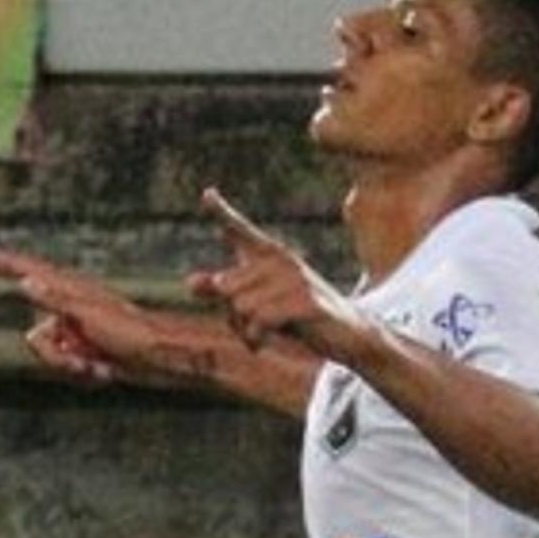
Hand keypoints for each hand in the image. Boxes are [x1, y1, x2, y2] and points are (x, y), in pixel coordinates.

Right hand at [0, 243, 176, 383]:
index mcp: (72, 291)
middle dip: (53, 355)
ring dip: (71, 366)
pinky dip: (83, 372)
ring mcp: (79, 330)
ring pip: (51, 354)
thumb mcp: (89, 315)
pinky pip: (68, 365)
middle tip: (80, 361)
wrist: (162, 356)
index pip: (31, 273)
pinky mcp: (88, 348)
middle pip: (37, 334)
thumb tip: (25, 284)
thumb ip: (56, 300)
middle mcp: (72, 308)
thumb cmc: (131, 332)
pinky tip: (105, 372)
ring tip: (99, 367)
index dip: (6, 265)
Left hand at [190, 188, 364, 356]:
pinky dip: (256, 337)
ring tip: (265, 333)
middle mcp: (282, 260)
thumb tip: (190, 283)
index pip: (241, 230)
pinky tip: (264, 343)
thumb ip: (226, 292)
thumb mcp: (259, 304)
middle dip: (232, 314)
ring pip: (240, 306)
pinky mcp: (306, 302)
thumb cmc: (299, 316)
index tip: (207, 194)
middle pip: (227, 286)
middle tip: (252, 326)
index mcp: (270, 255)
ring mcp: (296, 279)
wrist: (348, 335)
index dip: (222, 212)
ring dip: (245, 329)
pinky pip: (260, 320)